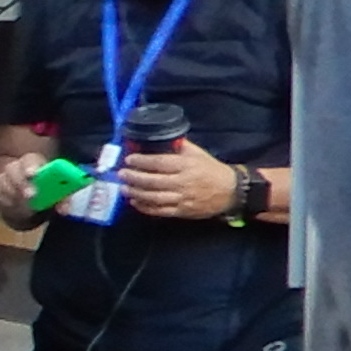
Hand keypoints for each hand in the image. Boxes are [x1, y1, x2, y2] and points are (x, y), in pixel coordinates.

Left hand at [118, 140, 240, 221]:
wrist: (230, 191)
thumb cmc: (211, 170)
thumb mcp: (197, 154)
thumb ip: (179, 146)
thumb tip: (160, 139)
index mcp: (186, 165)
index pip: (159, 163)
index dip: (142, 161)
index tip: (129, 159)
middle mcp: (183, 182)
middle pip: (153, 181)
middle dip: (134, 177)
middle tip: (121, 174)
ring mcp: (182, 198)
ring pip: (154, 197)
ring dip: (136, 193)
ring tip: (124, 188)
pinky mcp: (182, 211)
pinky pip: (160, 210)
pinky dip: (145, 207)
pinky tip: (135, 202)